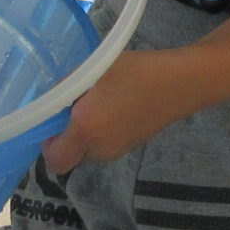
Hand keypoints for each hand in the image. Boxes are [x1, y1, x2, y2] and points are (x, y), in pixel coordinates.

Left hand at [40, 52, 188, 172]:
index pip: (55, 159)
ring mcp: (118, 150)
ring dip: (86, 132)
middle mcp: (100, 148)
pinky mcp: (131, 146)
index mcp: (86, 129)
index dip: (48, 143)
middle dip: (68, 135)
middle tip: (76, 106)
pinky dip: (104, 130)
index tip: (54, 120)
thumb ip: (68, 87)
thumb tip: (54, 99)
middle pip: (71, 154)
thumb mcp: (95, 70)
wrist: (182, 84)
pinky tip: (117, 106)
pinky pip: (105, 144)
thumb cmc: (137, 71)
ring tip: (100, 102)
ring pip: (88, 149)